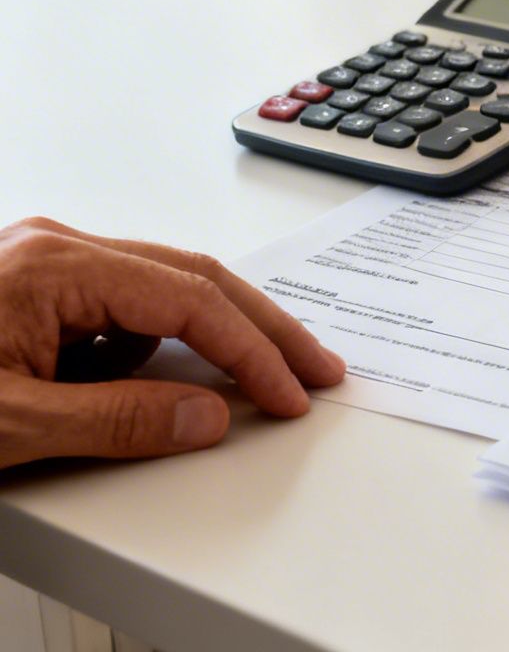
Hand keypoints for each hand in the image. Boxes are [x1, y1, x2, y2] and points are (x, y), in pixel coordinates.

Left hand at [0, 217, 345, 467]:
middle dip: (260, 330)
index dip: (252, 351)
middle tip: (314, 370)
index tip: (289, 393)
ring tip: (241, 384)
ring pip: (160, 291)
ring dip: (205, 339)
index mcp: (54, 266)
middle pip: (193, 279)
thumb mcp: (10, 422)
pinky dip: (147, 347)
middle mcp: (56, 249)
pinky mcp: (35, 288)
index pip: (189, 301)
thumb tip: (208, 418)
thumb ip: (115, 421)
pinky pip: (119, 309)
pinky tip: (133, 386)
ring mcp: (45, 263)